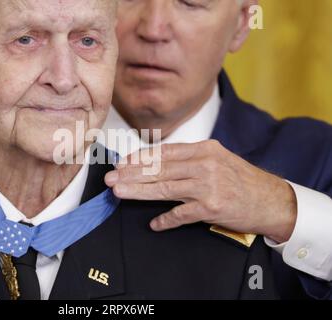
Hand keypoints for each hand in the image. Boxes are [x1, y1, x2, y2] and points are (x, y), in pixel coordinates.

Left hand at [105, 140, 296, 242]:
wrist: (271, 199)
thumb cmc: (240, 179)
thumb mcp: (217, 159)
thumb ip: (189, 159)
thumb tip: (156, 163)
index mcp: (205, 149)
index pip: (164, 152)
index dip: (140, 158)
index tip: (121, 163)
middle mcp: (205, 164)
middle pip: (160, 169)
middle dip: (132, 174)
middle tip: (111, 178)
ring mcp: (208, 186)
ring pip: (165, 188)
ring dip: (139, 191)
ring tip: (119, 193)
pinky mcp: (212, 208)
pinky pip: (182, 214)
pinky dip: (166, 219)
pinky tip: (154, 223)